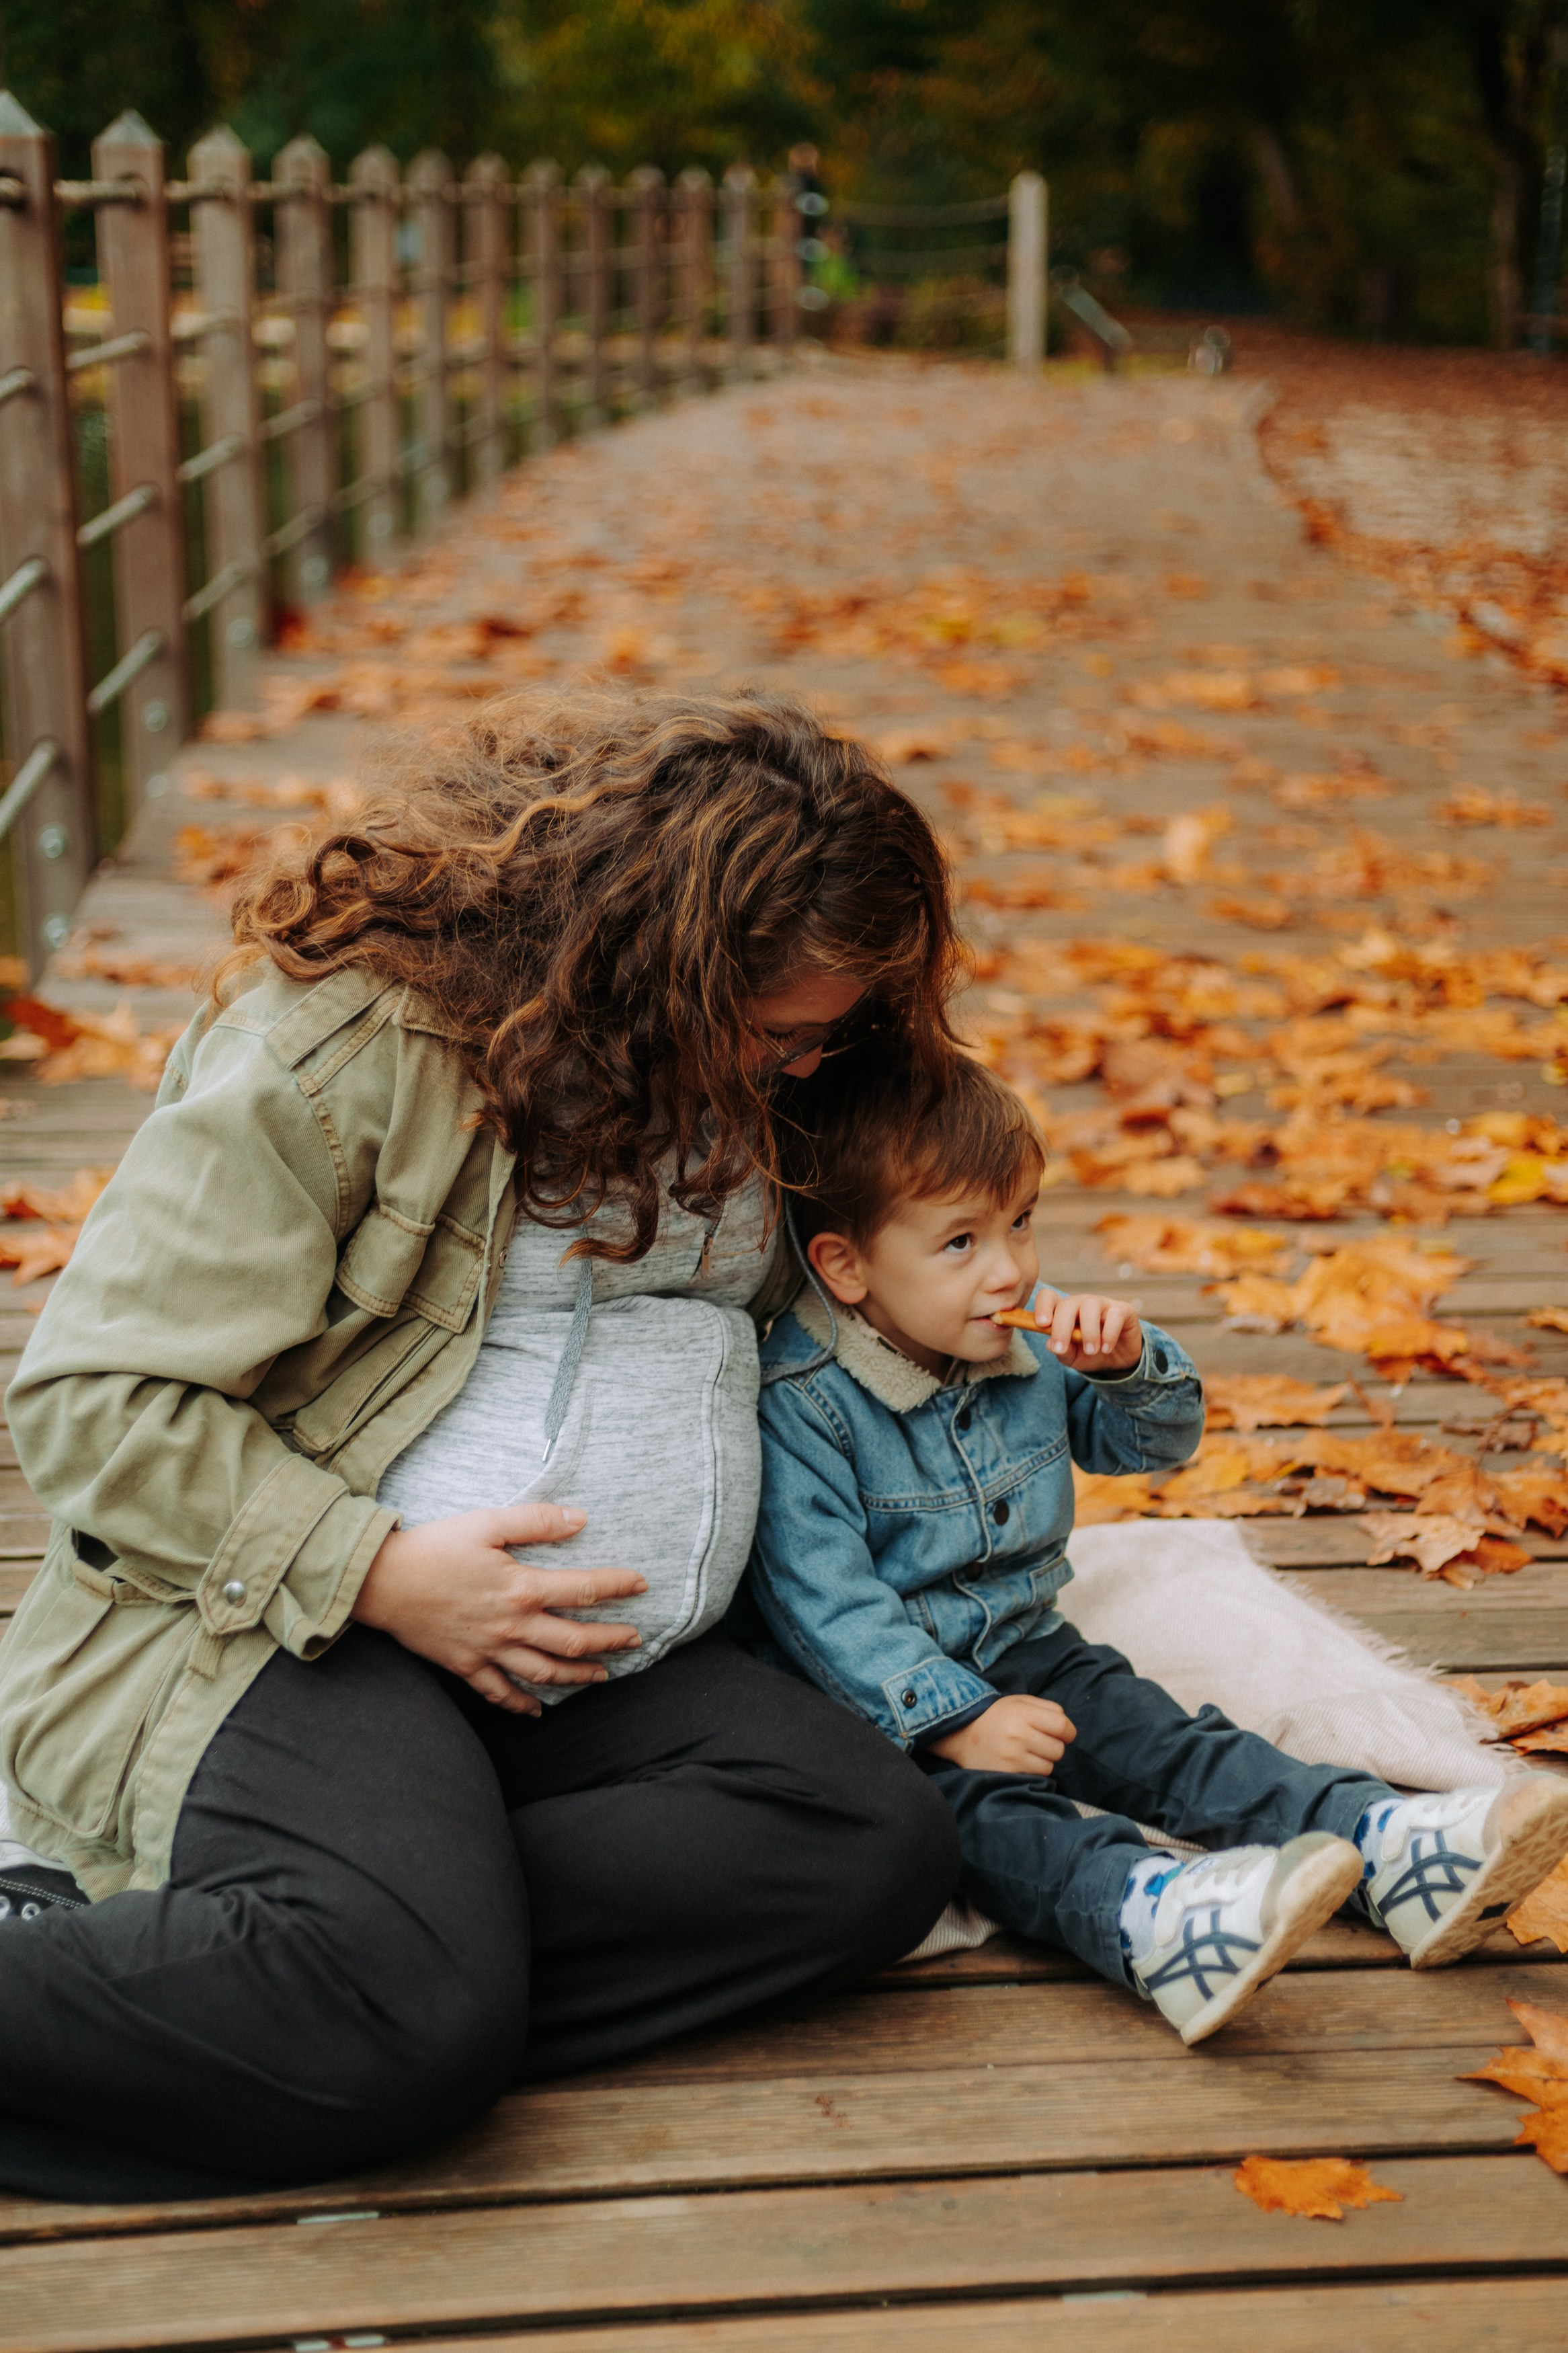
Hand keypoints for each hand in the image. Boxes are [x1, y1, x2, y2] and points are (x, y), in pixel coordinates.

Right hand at [352, 1504, 646, 1714]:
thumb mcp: (486, 1522)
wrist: (380, 1582)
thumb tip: (580, 1518)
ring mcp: (489, 1650)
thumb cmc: (434, 1547)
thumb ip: (536, 1521)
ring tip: (603, 1676)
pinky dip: (521, 1705)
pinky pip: (499, 1693)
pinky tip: (538, 1712)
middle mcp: (511, 1625)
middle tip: (635, 1641)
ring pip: (543, 1673)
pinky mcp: (465, 1665)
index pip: (583, 1590)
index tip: (642, 1585)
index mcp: (521, 1587)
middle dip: (609, 1642)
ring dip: (577, 1677)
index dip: (617, 1587)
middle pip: (573, 1641)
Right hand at [926, 1693, 1076, 1773]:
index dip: (1068, 1731)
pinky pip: (1036, 1776)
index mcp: (1022, 1713)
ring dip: (1043, 1760)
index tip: (1063, 1734)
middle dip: (1054, 1746)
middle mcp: (1018, 1734)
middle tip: (1039, 1742)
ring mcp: (1012, 1756)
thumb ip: (1047, 1708)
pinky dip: (1033, 1771)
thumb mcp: (1019, 1702)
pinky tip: (1021, 1762)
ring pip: (1049, 1765)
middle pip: (1059, 1749)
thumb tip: (1068, 1727)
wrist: (962, 1735)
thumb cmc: (997, 1717)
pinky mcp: (1007, 1772)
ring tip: (1027, 1752)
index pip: (1062, 1725)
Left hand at [1016, 1290, 1141, 1372]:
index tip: (1041, 1325)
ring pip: (1090, 1306)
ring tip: (1091, 1351)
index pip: (1048, 1297)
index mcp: (1064, 1311)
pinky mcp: (1122, 1310)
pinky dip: (1109, 1333)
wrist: (1119, 1361)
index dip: (1042, 1307)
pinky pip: (1114, 1314)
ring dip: (1088, 1331)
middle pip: (1067, 1304)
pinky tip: (1106, 1348)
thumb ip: (1062, 1351)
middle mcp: (1081, 1303)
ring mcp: (1102, 1304)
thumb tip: (1050, 1344)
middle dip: (1062, 1326)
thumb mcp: (1073, 1357)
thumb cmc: (1090, 1355)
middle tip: (1061, 1349)